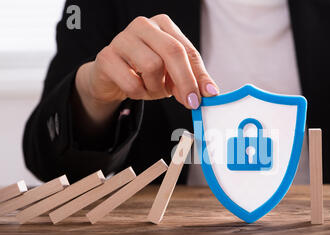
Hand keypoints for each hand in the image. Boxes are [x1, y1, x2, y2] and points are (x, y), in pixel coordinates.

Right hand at [74, 14, 218, 127]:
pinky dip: (139, 93)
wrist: (111, 77)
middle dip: (185, 81)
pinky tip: (136, 89)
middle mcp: (143, 25)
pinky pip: (131, 82)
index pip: (187, 50)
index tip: (205, 96)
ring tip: (153, 89)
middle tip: (189, 102)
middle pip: (172, 51)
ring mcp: (122, 39)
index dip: (198, 76)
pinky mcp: (106, 57)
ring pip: (151, 66)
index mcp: (163, 26)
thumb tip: (211, 93)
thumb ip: (193, 81)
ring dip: (157, 88)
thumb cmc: (145, 72)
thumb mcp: (173, 75)